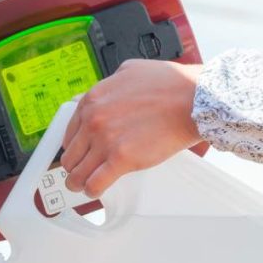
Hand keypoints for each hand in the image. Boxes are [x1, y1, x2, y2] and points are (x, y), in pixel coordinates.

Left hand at [61, 59, 203, 198]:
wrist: (192, 100)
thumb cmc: (170, 85)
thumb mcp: (129, 71)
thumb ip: (110, 85)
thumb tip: (106, 94)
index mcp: (93, 100)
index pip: (70, 133)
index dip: (74, 147)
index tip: (80, 154)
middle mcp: (93, 120)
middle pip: (70, 156)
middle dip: (74, 167)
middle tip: (81, 173)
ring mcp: (105, 141)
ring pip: (77, 173)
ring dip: (79, 182)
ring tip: (84, 186)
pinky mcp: (121, 159)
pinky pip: (95, 183)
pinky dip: (93, 190)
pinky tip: (96, 191)